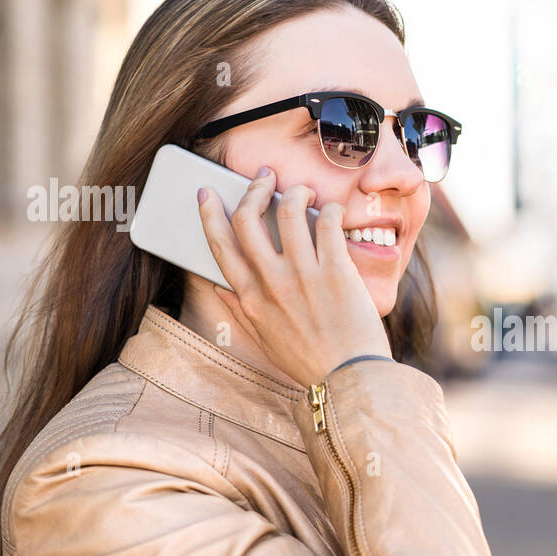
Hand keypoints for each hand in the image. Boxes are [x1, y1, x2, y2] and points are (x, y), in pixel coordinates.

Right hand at [197, 166, 392, 387]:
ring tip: (303, 190)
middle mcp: (272, 283)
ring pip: (288, 210)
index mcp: (250, 299)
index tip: (207, 193)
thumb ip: (241, 310)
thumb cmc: (309, 361)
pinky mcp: (335, 270)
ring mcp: (303, 275)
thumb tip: (218, 286)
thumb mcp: (264, 339)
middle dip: (253, 189)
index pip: (220, 246)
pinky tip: (333, 212)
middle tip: (264, 178)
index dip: (210, 214)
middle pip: (248, 219)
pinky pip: (327, 223)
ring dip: (294, 191)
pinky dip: (329, 210)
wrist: (349, 378)